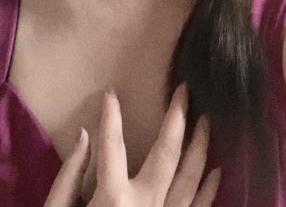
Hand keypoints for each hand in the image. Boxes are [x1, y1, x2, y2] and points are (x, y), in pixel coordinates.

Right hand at [43, 81, 221, 205]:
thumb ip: (69, 177)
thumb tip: (86, 137)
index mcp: (111, 200)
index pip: (112, 145)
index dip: (110, 116)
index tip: (110, 92)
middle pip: (167, 154)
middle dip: (178, 119)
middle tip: (186, 90)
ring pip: (191, 179)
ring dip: (201, 147)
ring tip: (207, 120)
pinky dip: (209, 190)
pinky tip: (217, 170)